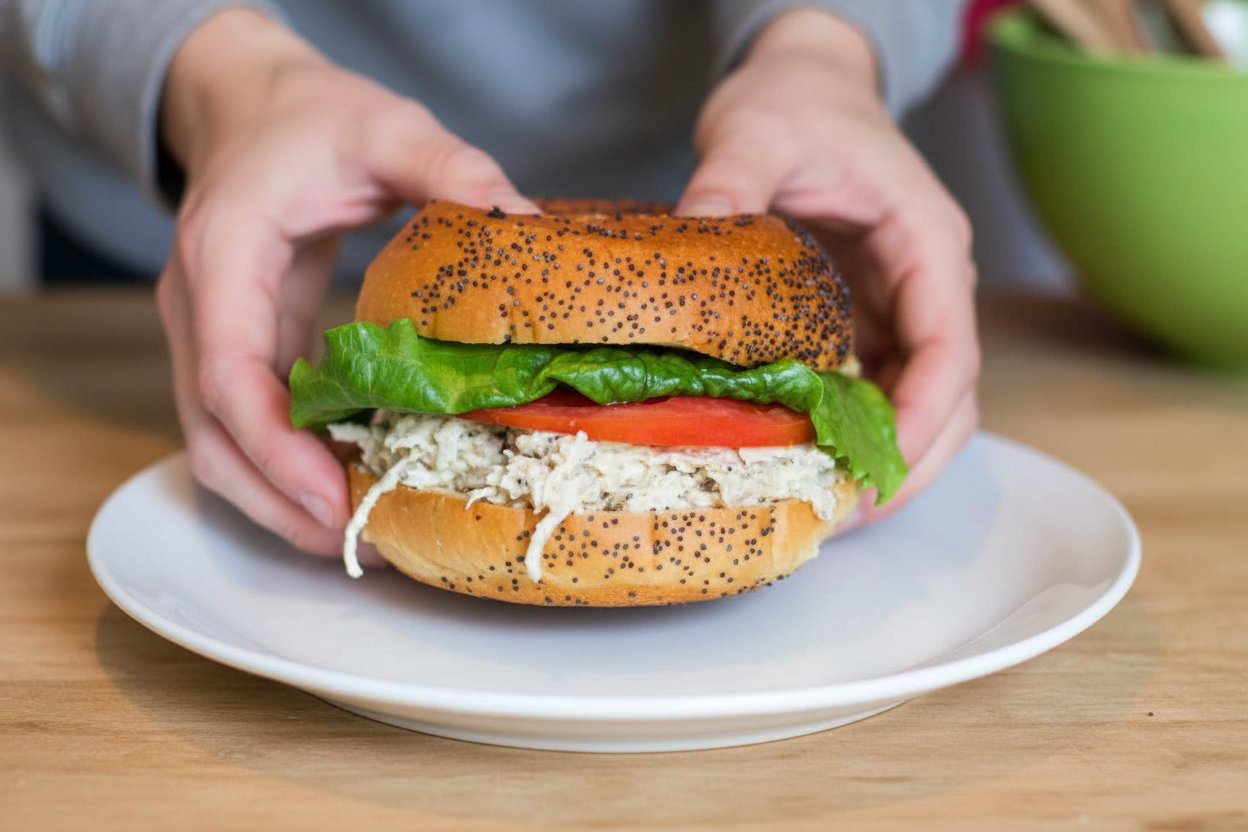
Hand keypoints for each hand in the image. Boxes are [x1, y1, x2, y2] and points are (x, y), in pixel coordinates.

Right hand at [156, 9, 537, 554]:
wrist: (250, 105)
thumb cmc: (310, 115)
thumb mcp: (385, 126)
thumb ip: (448, 167)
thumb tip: (521, 221)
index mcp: (224, 254)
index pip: (227, 371)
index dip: (275, 447)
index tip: (332, 495)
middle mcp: (199, 306)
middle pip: (211, 435)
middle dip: (276, 501)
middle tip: (359, 540)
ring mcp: (209, 334)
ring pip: (218, 444)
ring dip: (278, 499)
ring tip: (359, 531)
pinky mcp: (236, 348)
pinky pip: (247, 426)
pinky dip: (288, 467)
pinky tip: (349, 483)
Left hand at [676, 10, 978, 519]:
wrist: (803, 88)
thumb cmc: (797, 103)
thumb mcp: (757, 128)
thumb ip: (731, 176)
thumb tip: (693, 234)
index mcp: (926, 242)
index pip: (950, 347)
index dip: (923, 417)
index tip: (877, 470)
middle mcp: (926, 287)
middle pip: (948, 399)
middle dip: (907, 465)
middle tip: (842, 517)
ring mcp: (897, 311)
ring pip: (915, 407)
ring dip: (880, 461)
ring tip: (820, 507)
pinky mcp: (863, 325)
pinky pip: (870, 393)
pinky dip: (846, 436)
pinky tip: (799, 464)